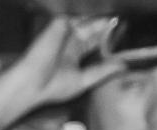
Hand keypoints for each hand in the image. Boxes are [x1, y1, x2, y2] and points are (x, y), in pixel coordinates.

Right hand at [0, 17, 124, 127]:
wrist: (31, 82)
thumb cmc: (52, 87)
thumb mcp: (84, 81)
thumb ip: (103, 71)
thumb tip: (123, 66)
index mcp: (73, 58)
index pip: (94, 44)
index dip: (108, 40)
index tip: (125, 34)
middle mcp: (69, 43)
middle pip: (93, 30)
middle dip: (107, 26)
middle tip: (125, 20)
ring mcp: (64, 32)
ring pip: (87, 21)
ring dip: (101, 19)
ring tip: (120, 14)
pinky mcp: (60, 23)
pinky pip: (79, 15)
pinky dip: (91, 15)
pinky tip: (106, 14)